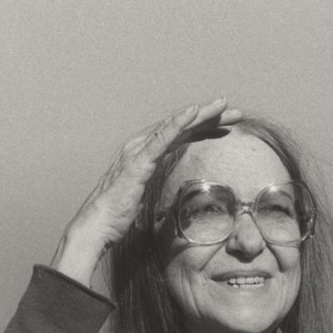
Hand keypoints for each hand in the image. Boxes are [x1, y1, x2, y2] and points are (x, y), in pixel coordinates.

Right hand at [51, 98, 241, 286]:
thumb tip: (168, 200)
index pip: (179, 136)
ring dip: (200, 115)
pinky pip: (161, 137)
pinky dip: (178, 123)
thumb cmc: (117, 218)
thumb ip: (154, 190)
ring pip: (175, 126)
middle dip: (209, 118)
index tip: (227, 127)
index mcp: (144, 154)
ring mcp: (138, 151)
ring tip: (223, 106)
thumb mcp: (143, 200)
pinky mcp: (138, 161)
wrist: (97, 227)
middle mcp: (140, 146)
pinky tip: (194, 113)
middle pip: (180, 127)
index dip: (203, 129)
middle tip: (235, 113)